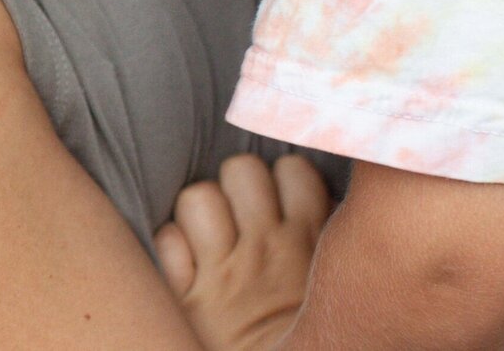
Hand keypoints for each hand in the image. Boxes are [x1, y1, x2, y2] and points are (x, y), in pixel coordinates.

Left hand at [153, 154, 330, 350]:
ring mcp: (222, 273)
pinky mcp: (185, 298)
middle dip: (238, 186)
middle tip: (244, 218)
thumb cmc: (312, 345)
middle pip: (241, 170)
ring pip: (198, 197)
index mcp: (311, 249)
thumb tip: (317, 213)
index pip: (295, 170)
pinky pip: (166, 240)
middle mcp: (265, 252)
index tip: (285, 204)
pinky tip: (186, 268)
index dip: (284, 179)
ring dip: (201, 213)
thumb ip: (325, 250)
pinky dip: (172, 249)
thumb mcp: (337, 298)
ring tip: (212, 240)